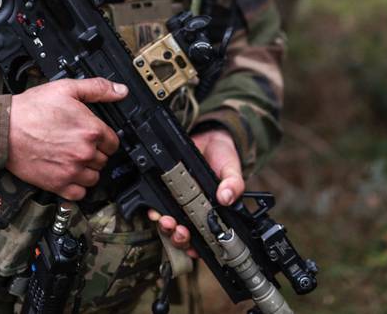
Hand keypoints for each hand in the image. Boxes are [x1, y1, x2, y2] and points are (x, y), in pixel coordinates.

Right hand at [5, 78, 125, 199]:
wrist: (3, 129)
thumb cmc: (31, 109)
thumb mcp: (66, 88)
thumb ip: (97, 88)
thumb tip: (120, 91)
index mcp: (91, 130)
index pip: (113, 143)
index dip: (104, 139)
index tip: (95, 138)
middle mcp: (84, 153)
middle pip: (103, 160)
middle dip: (95, 153)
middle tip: (79, 146)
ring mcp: (72, 171)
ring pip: (94, 178)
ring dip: (87, 171)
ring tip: (74, 160)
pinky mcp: (57, 185)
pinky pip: (79, 194)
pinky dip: (76, 187)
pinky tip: (69, 175)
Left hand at [148, 127, 243, 257]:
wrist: (208, 137)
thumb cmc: (223, 158)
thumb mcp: (232, 169)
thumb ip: (233, 184)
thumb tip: (226, 197)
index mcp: (211, 212)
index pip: (204, 238)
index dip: (197, 247)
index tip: (194, 249)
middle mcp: (193, 211)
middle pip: (183, 235)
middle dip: (179, 239)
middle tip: (180, 232)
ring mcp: (178, 202)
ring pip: (169, 225)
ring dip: (165, 228)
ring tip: (166, 221)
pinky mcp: (165, 190)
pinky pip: (156, 205)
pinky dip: (153, 210)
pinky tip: (154, 209)